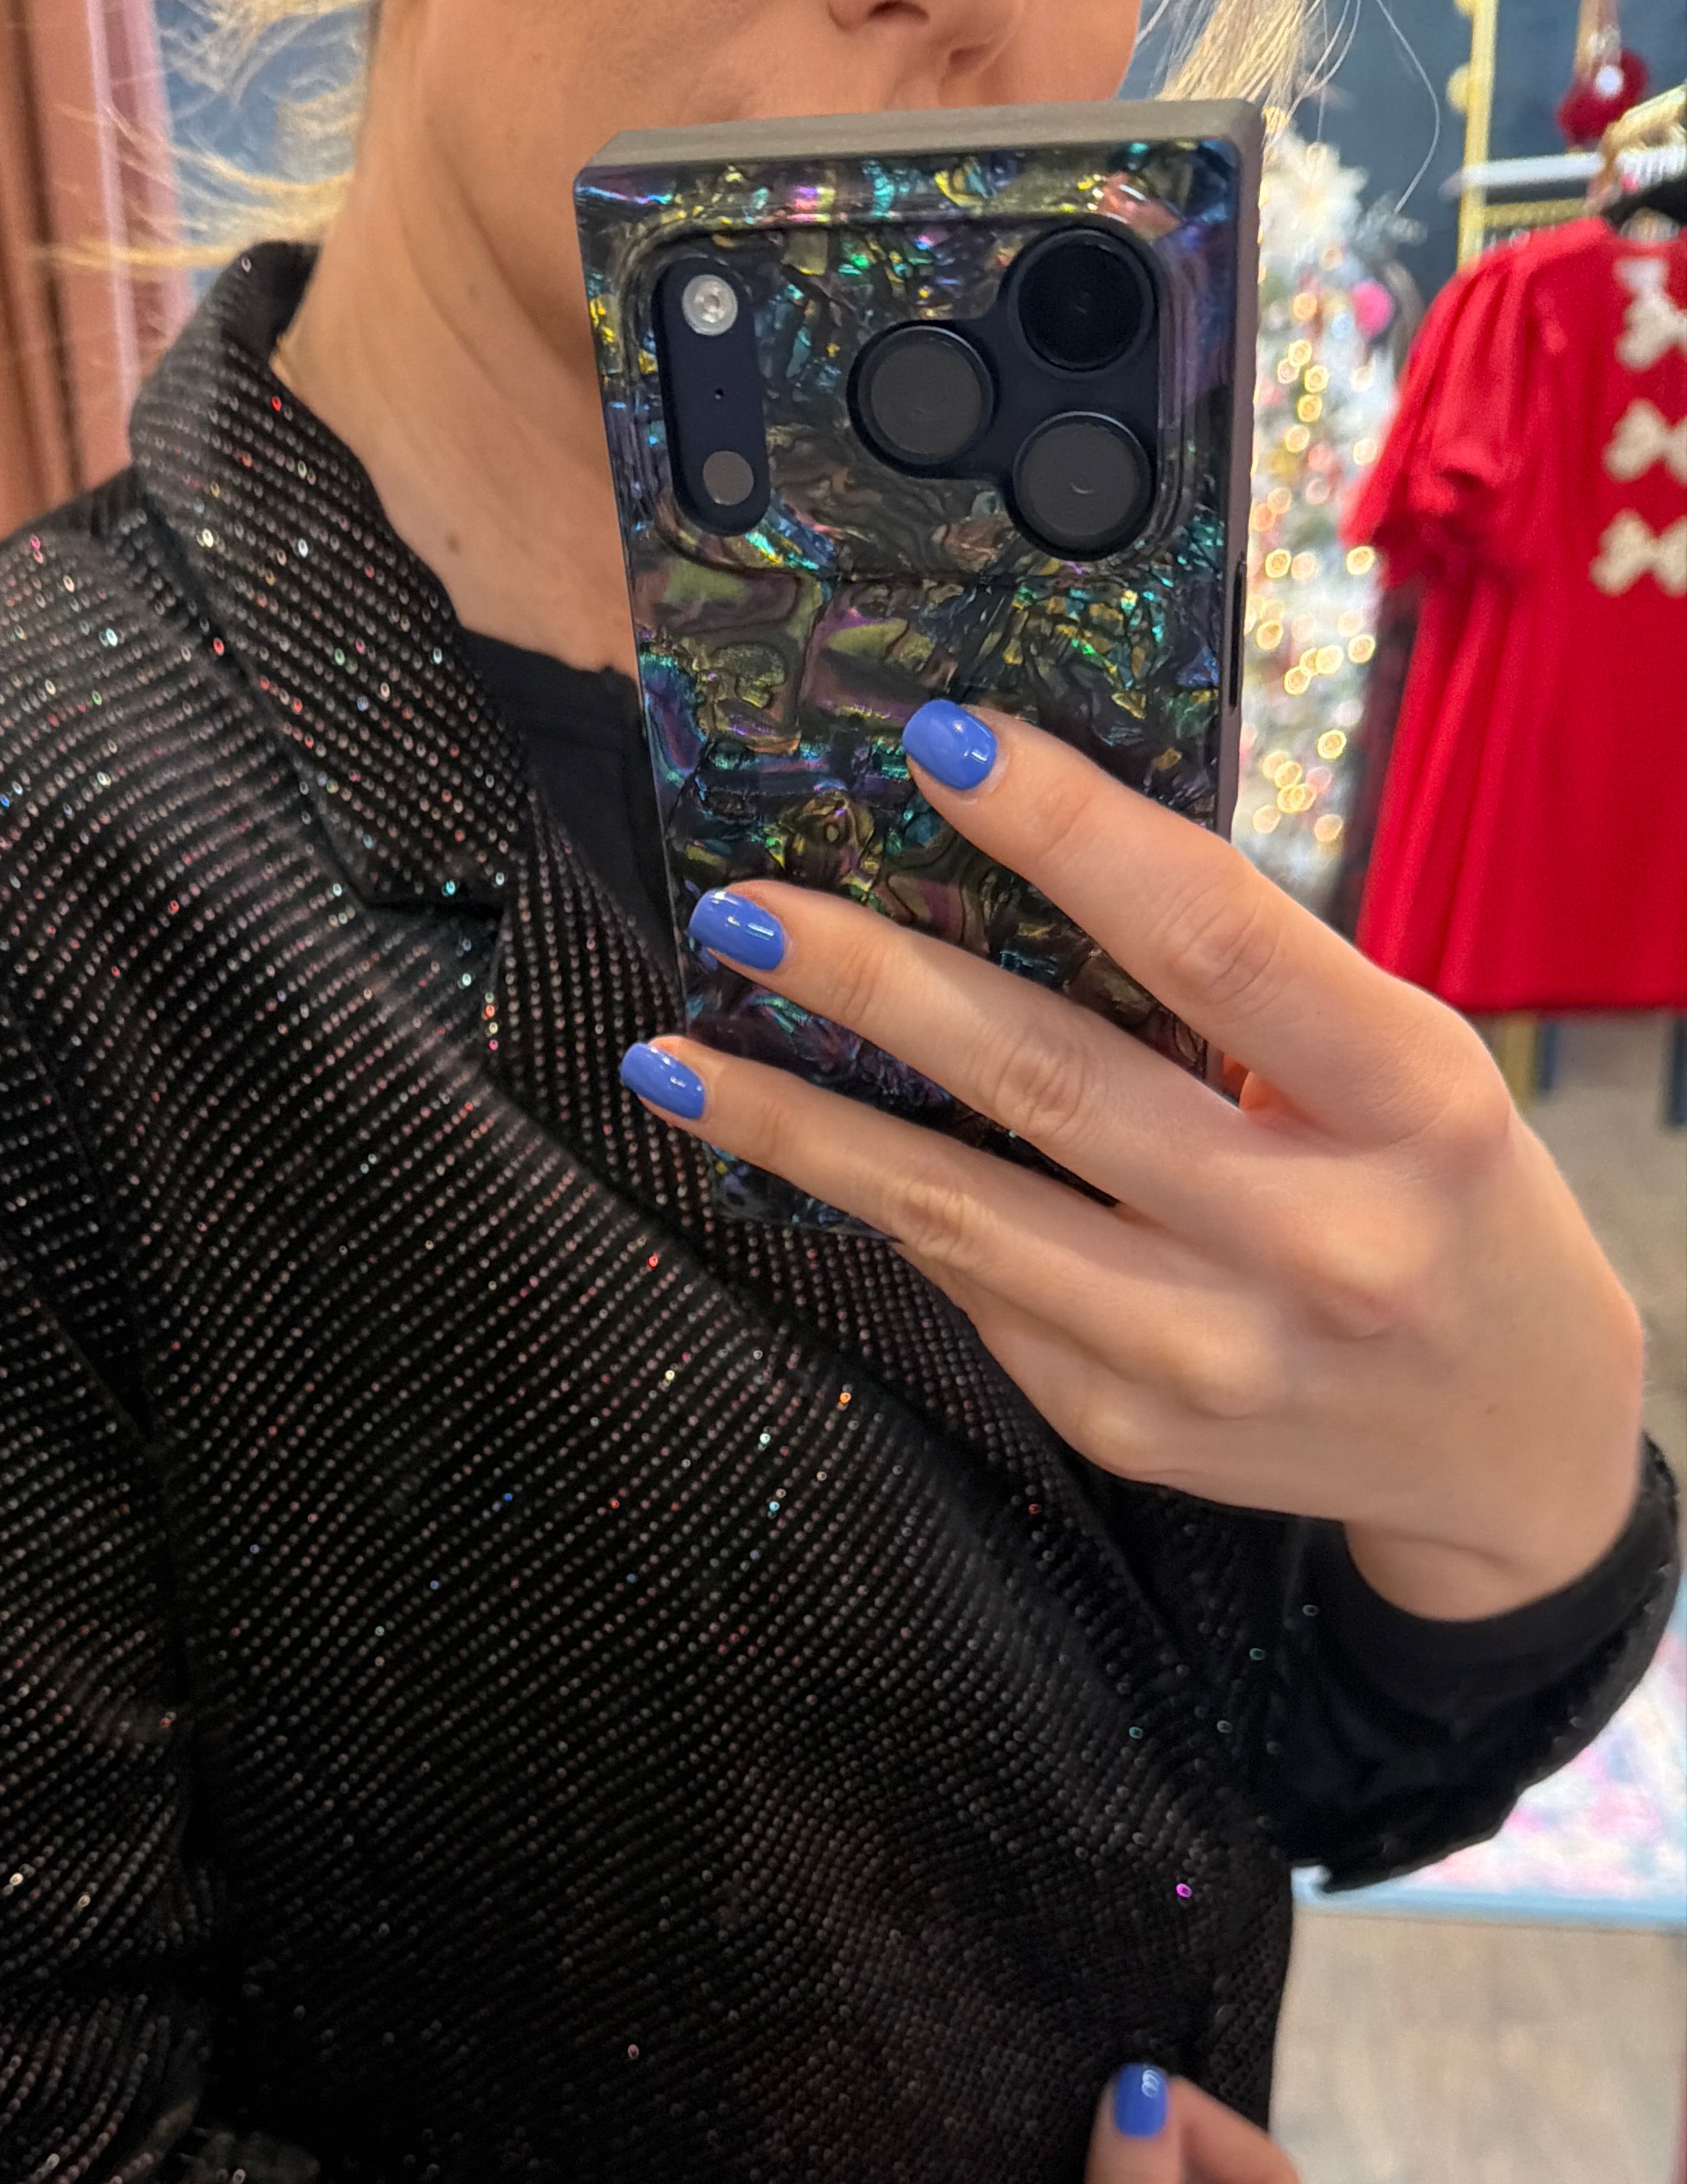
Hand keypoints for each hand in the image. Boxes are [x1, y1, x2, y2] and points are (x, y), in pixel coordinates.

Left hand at [622, 705, 1644, 1619]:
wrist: (1508, 1441)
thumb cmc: (1441, 1201)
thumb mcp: (1402, 1073)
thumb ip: (1243, 994)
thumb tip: (1016, 866)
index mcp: (1413, 1102)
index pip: (1213, 939)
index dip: (1065, 829)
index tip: (936, 742)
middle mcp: (1317, 1240)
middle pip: (1049, 1081)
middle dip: (870, 987)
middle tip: (741, 915)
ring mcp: (1211, 1355)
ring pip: (960, 1216)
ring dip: (797, 1128)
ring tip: (676, 1058)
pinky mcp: (1130, 1428)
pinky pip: (975, 1296)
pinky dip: (885, 1215)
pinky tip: (804, 1156)